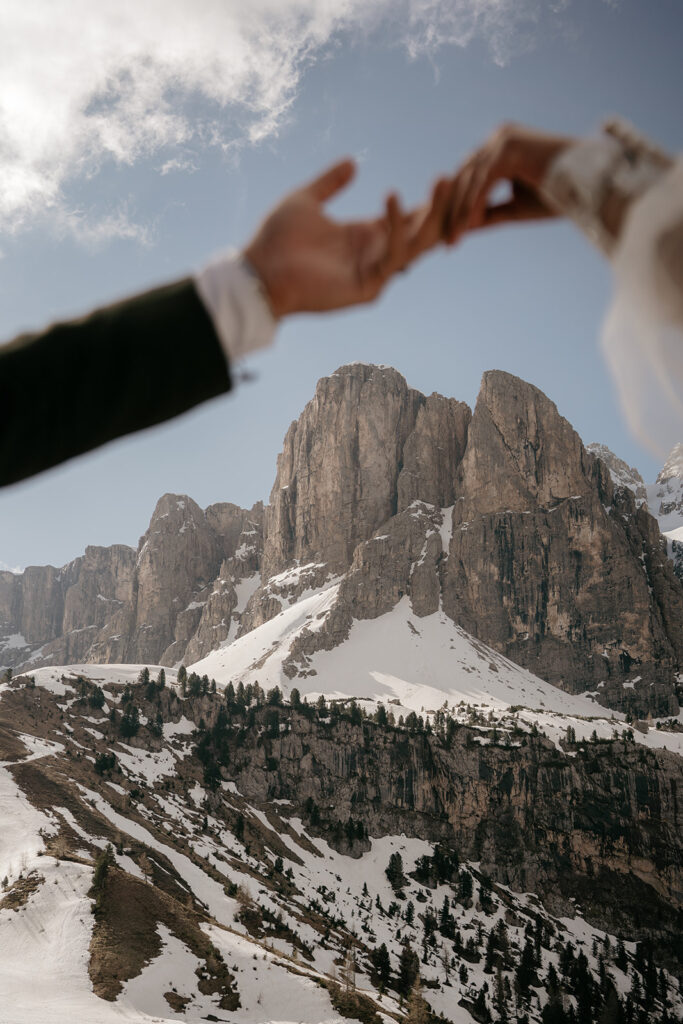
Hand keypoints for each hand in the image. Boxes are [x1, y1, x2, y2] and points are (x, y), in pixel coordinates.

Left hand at [243, 159, 449, 317]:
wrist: (257, 271)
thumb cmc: (276, 240)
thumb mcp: (306, 200)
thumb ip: (331, 183)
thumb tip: (353, 161)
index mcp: (364, 236)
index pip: (408, 218)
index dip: (430, 201)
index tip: (452, 175)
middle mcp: (374, 254)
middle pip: (421, 231)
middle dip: (442, 206)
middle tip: (458, 175)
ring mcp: (373, 273)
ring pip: (415, 244)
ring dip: (432, 214)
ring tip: (442, 181)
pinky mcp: (367, 288)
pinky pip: (391, 257)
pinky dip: (396, 230)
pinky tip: (393, 198)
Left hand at [443, 123, 574, 244]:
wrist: (591, 184)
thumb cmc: (558, 196)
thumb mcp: (514, 208)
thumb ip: (487, 214)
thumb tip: (463, 228)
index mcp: (500, 149)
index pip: (470, 180)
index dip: (458, 210)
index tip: (452, 238)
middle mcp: (498, 139)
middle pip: (465, 178)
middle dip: (453, 213)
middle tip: (446, 243)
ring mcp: (503, 139)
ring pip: (471, 180)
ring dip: (460, 213)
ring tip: (454, 241)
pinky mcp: (509, 147)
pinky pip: (484, 179)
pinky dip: (475, 203)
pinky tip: (471, 227)